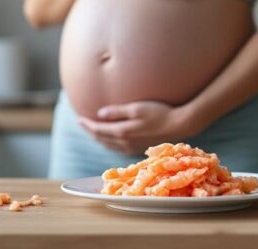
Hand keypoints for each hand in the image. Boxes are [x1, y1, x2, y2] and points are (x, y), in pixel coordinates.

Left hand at [77, 101, 199, 155]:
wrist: (179, 124)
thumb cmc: (159, 112)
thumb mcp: (137, 108)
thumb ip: (117, 112)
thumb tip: (99, 114)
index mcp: (122, 131)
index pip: (98, 130)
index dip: (87, 124)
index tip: (79, 118)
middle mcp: (124, 142)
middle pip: (101, 139)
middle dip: (90, 131)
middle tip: (82, 124)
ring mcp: (131, 147)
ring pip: (109, 144)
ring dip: (99, 138)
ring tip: (93, 130)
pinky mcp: (138, 148)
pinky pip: (117, 148)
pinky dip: (109, 142)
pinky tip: (110, 138)